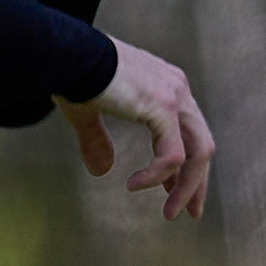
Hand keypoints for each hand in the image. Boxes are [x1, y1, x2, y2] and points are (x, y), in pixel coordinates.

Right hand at [57, 38, 212, 219]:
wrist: (64, 52)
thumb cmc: (70, 75)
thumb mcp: (88, 112)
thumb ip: (98, 140)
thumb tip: (101, 170)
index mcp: (165, 85)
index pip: (190, 132)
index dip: (185, 166)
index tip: (174, 191)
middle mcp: (177, 88)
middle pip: (202, 145)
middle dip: (196, 183)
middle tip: (189, 212)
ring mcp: (174, 96)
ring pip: (197, 154)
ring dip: (185, 188)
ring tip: (171, 213)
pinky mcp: (163, 106)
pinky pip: (172, 155)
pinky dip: (157, 176)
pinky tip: (134, 185)